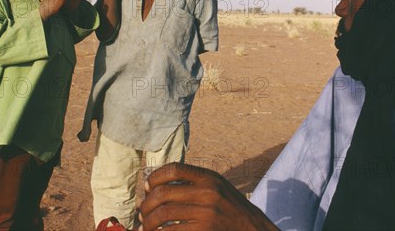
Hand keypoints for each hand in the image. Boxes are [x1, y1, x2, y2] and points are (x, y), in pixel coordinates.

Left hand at [138, 163, 277, 230]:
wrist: (252, 229)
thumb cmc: (231, 209)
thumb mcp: (218, 187)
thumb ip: (195, 182)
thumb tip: (157, 186)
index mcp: (209, 177)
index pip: (173, 169)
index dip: (155, 177)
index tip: (147, 187)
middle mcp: (208, 192)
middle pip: (163, 194)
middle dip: (146, 205)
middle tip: (141, 213)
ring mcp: (206, 213)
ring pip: (163, 214)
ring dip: (148, 222)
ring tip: (145, 227)